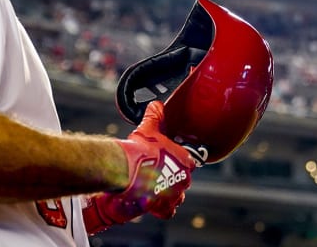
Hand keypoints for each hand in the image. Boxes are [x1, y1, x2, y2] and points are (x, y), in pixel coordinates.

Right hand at [82, 101, 196, 234]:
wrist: (126, 171)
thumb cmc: (139, 150)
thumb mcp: (148, 128)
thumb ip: (155, 116)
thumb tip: (156, 105)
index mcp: (185, 160)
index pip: (190, 162)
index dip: (179, 161)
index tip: (169, 160)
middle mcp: (184, 179)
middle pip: (183, 180)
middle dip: (173, 178)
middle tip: (158, 174)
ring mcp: (175, 194)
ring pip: (178, 196)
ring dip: (170, 193)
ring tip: (156, 189)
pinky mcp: (163, 207)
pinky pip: (168, 211)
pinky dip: (162, 208)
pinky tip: (153, 202)